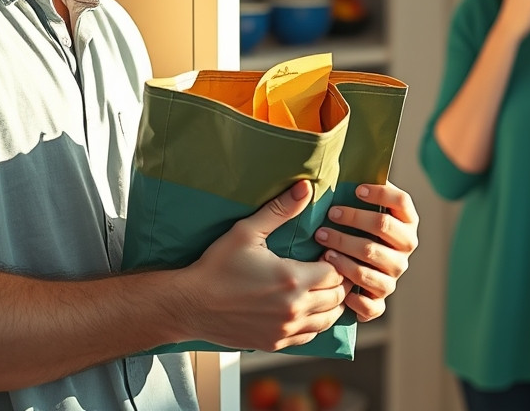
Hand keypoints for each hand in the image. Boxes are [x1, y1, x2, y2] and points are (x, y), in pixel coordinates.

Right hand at [182, 180, 350, 350]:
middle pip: (337, 297)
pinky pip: (310, 337)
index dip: (335, 261)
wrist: (190, 304)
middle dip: (338, 282)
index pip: (334, 273)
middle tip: (330, 269)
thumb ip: (280, 210)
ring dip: (331, 304)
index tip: (325, 254)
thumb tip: (305, 186)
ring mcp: (286, 330)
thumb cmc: (216, 267)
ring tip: (324, 289)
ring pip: (328, 321)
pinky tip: (308, 310)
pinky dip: (315, 323)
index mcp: (292, 280)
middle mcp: (294, 309)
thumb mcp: (246, 231)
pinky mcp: (275, 343)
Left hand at [314, 182, 418, 321]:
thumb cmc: (353, 229)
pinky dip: (352, 296)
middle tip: (329, 215)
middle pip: (383, 229)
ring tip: (323, 247)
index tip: (356, 189)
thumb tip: (341, 163)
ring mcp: (393, 276)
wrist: (354, 272)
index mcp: (406, 222)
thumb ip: (358, 190)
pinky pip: (369, 304)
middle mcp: (405, 248)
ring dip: (345, 255)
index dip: (380, 194)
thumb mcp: (359, 208)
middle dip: (354, 220)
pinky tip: (335, 284)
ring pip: (372, 264)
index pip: (402, 203)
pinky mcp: (379, 301)